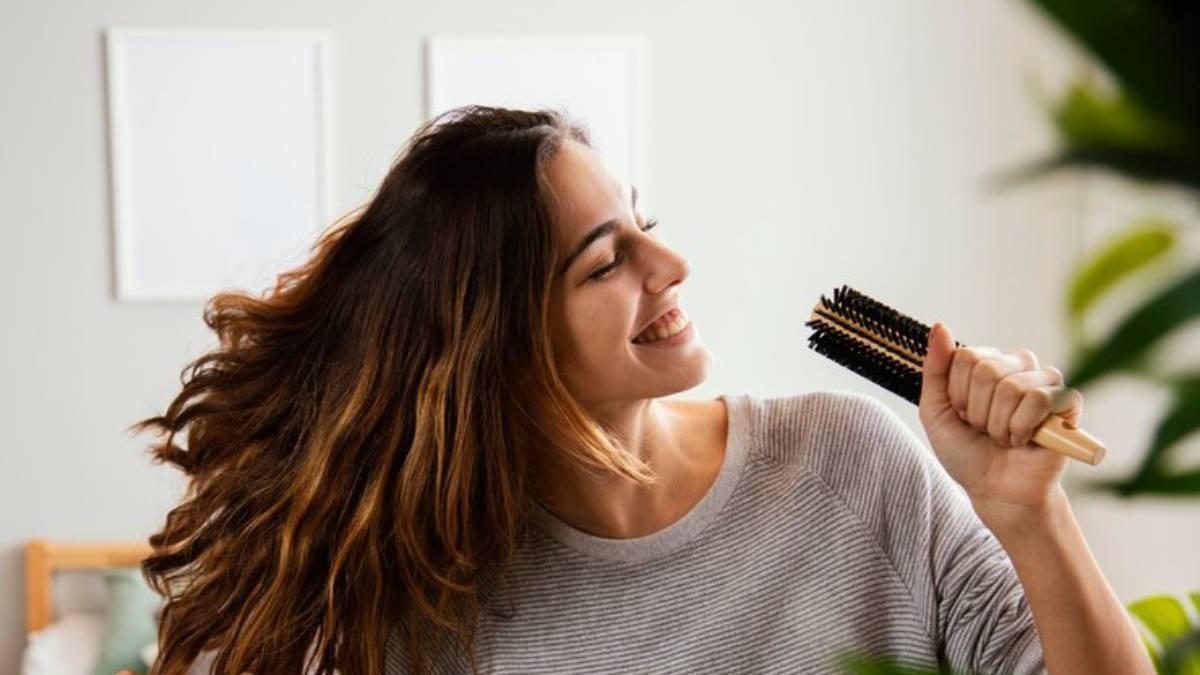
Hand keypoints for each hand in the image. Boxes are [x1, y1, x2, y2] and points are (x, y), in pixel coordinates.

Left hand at [919, 322, 1083, 524]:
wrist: (996, 491)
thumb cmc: (966, 452)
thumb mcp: (936, 412)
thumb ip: (935, 370)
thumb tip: (940, 326)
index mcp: (987, 364)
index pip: (965, 356)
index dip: (957, 394)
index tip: (962, 416)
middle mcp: (1018, 367)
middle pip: (986, 369)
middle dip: (977, 411)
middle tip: (984, 430)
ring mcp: (1045, 383)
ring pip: (1012, 386)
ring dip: (999, 424)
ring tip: (1004, 437)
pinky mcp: (1068, 404)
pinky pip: (1041, 399)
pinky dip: (1023, 427)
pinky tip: (1025, 440)